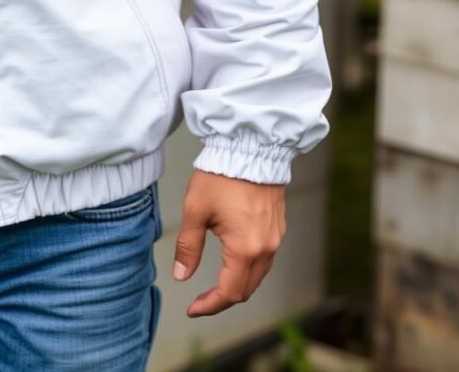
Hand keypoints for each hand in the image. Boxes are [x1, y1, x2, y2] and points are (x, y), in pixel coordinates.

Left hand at [172, 170, 285, 316]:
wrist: (250, 149)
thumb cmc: (221, 177)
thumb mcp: (195, 211)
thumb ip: (188, 247)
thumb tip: (181, 276)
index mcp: (245, 248)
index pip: (229, 292)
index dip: (209, 305)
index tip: (192, 309)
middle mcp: (265, 248)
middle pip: (246, 289)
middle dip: (222, 299)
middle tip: (200, 301)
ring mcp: (275, 239)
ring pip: (257, 276)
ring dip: (236, 286)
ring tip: (213, 287)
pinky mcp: (277, 228)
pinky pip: (265, 260)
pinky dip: (248, 270)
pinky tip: (231, 264)